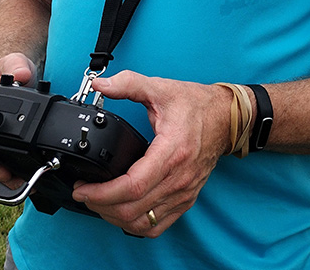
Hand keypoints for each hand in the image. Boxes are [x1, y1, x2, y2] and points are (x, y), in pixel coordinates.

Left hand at [71, 71, 232, 236]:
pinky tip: (122, 211)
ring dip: (115, 218)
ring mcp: (184, 192)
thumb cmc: (196, 104)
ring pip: (143, 223)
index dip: (102, 193)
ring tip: (98, 202)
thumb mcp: (160, 88)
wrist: (227, 117)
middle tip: (83, 194)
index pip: (132, 186)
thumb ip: (129, 84)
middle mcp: (179, 178)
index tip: (83, 189)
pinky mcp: (186, 199)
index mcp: (171, 151)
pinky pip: (158, 226)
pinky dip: (135, 225)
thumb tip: (101, 84)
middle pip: (132, 210)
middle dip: (100, 206)